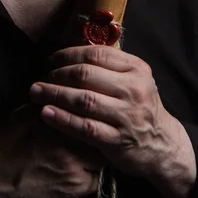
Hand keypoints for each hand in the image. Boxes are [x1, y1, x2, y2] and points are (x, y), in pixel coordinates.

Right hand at [0, 104, 105, 197]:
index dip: (91, 114)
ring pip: (101, 155)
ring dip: (96, 157)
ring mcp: (73, 159)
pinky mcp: (75, 184)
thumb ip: (46, 106)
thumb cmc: (1, 149)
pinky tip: (73, 179)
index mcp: (52, 113)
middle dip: (99, 134)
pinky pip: (95, 180)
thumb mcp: (21, 116)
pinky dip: (89, 179)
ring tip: (83, 160)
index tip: (90, 119)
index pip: (88, 108)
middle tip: (94, 139)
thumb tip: (63, 99)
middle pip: (99, 129)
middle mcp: (65, 133)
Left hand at [29, 45, 195, 197]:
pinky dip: (62, 119)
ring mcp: (127, 116)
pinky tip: (46, 113)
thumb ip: (110, 65)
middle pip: (86, 75)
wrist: (162, 145)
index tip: (50, 60)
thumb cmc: (139, 107)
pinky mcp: (118, 141)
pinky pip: (84, 127)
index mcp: (136, 69)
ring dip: (54, 94)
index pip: (96, 54)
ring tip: (35, 92)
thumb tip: (69, 52)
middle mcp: (134, 90)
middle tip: (40, 77)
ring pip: (83, 100)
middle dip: (57, 74)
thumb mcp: (135, 80)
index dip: (68, 54)